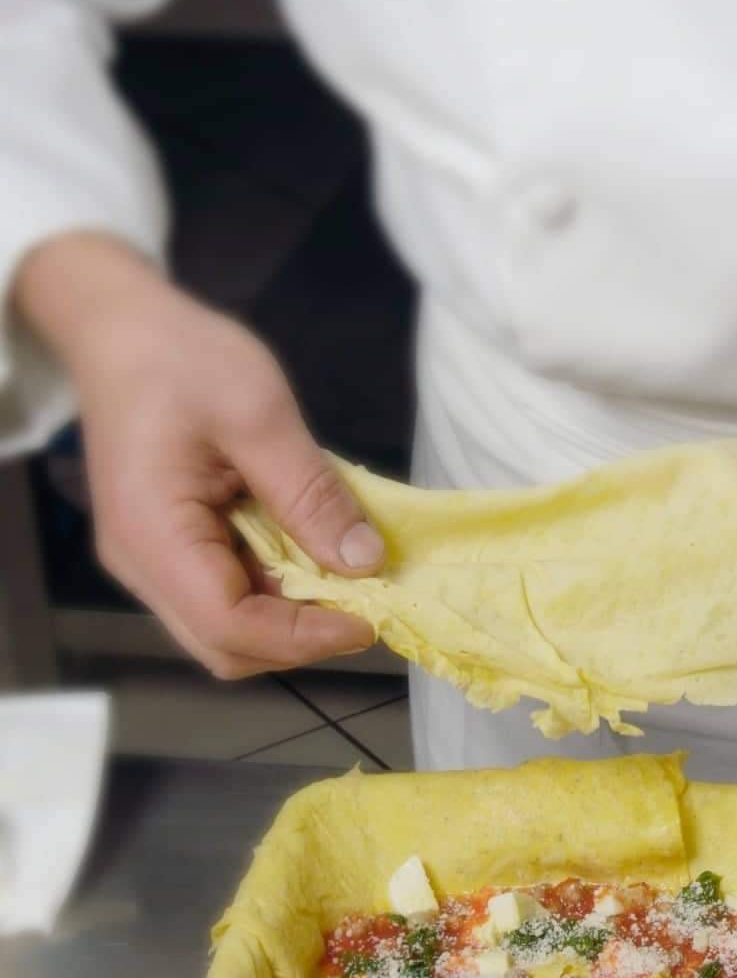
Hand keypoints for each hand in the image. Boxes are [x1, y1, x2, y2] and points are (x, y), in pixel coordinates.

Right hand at [15, 233, 382, 677]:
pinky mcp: (173, 553)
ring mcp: (154, 565)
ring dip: (296, 617)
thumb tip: (365, 562)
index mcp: (154, 535)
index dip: (306, 638)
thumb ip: (311, 494)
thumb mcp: (260, 414)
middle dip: (304, 638)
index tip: (371, 619)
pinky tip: (317, 556)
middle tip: (370, 602)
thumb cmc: (182, 359)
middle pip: (228, 647)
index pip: (232, 627)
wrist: (123, 330)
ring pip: (232, 631)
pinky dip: (280, 591)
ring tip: (350, 578)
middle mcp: (144, 566)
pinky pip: (231, 596)